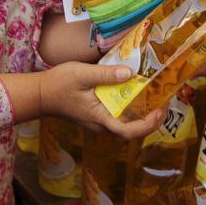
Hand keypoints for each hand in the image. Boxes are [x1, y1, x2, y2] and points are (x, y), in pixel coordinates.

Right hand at [38, 62, 163, 139]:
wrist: (40, 94)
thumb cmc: (59, 85)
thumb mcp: (83, 74)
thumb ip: (107, 75)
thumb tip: (131, 73)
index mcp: (99, 118)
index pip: (128, 132)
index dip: (148, 124)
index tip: (161, 110)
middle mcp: (101, 125)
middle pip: (132, 131)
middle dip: (152, 120)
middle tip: (165, 101)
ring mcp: (99, 122)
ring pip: (127, 125)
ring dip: (144, 116)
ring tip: (156, 98)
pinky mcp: (97, 116)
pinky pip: (120, 118)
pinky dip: (133, 110)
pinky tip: (138, 94)